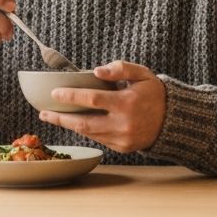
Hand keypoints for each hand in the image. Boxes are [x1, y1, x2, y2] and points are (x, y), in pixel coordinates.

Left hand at [40, 59, 166, 153]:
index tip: (55, 93)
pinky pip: (97, 139)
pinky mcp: (122, 148)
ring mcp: (122, 138)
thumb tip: (97, 71)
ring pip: (88, 133)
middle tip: (43, 112)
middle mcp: (124, 123)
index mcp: (128, 102)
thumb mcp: (142, 74)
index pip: (93, 99)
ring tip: (51, 117)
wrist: (172, 120)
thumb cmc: (153, 93)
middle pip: (84, 122)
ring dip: (68, 126)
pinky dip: (83, 130)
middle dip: (60, 118)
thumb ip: (121, 68)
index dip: (72, 96)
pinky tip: (73, 123)